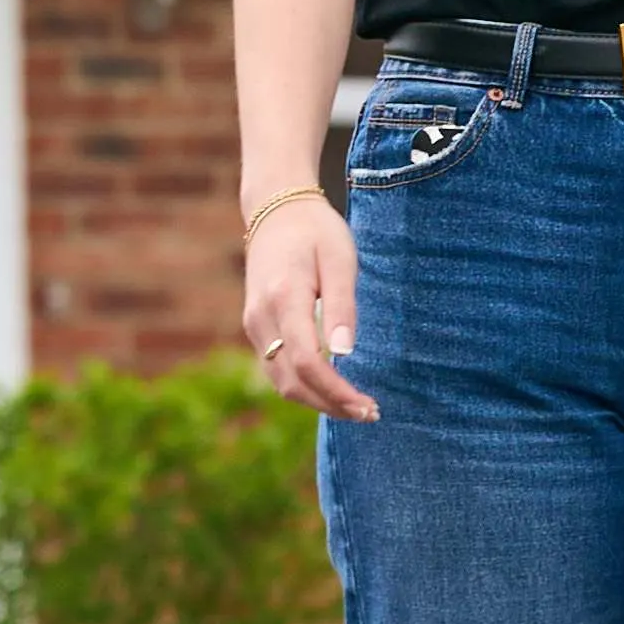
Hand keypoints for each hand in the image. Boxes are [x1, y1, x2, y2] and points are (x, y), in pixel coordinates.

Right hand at [243, 196, 374, 420]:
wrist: (277, 209)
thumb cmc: (316, 232)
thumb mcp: (340, 259)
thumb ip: (342, 306)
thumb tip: (345, 353)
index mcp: (284, 299)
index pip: (308, 363)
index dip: (337, 392)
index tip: (368, 406)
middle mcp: (261, 318)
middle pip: (292, 382)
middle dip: (330, 405)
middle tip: (370, 414)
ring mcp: (253, 325)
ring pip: (281, 381)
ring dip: (317, 401)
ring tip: (355, 408)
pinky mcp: (256, 327)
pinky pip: (277, 369)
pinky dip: (304, 387)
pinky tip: (332, 390)